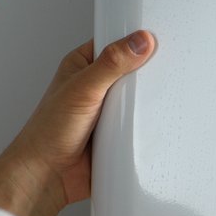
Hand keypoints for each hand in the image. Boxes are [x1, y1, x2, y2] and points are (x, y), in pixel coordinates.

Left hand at [0, 31, 156, 215]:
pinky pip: (141, 124)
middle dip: (148, 74)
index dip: (136, 40)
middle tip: (166, 71)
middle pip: (133, 72)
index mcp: (83, 66)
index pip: (116, 43)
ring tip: (164, 98)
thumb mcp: (83, 89)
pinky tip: (158, 123)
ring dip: (148, 103)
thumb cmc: (48, 133)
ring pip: (140, 99)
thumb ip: (111, 64)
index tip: (158, 40)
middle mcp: (97, 86)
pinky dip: (149, 125)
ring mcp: (110, 110)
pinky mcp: (119, 133)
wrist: (49, 176)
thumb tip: (139, 41)